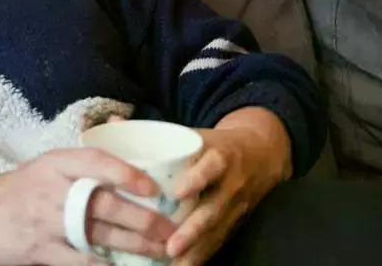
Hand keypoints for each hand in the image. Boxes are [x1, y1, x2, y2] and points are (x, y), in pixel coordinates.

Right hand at [0, 148, 175, 264]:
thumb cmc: (16, 189)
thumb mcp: (44, 165)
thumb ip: (82, 160)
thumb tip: (124, 135)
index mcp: (55, 164)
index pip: (95, 162)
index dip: (127, 173)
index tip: (153, 187)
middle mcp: (52, 192)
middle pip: (106, 205)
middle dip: (145, 219)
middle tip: (172, 227)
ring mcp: (46, 224)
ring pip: (99, 235)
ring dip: (136, 245)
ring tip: (162, 249)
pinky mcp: (40, 251)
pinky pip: (80, 261)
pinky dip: (104, 265)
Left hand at [167, 107, 291, 264]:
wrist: (263, 155)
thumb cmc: (219, 145)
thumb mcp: (201, 135)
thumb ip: (166, 138)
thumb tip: (118, 128)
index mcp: (222, 156)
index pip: (213, 166)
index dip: (197, 178)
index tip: (178, 192)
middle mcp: (232, 184)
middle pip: (214, 209)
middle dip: (193, 230)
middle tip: (171, 247)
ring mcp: (235, 207)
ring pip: (216, 231)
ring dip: (196, 250)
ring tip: (175, 264)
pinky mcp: (234, 223)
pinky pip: (218, 241)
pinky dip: (202, 256)